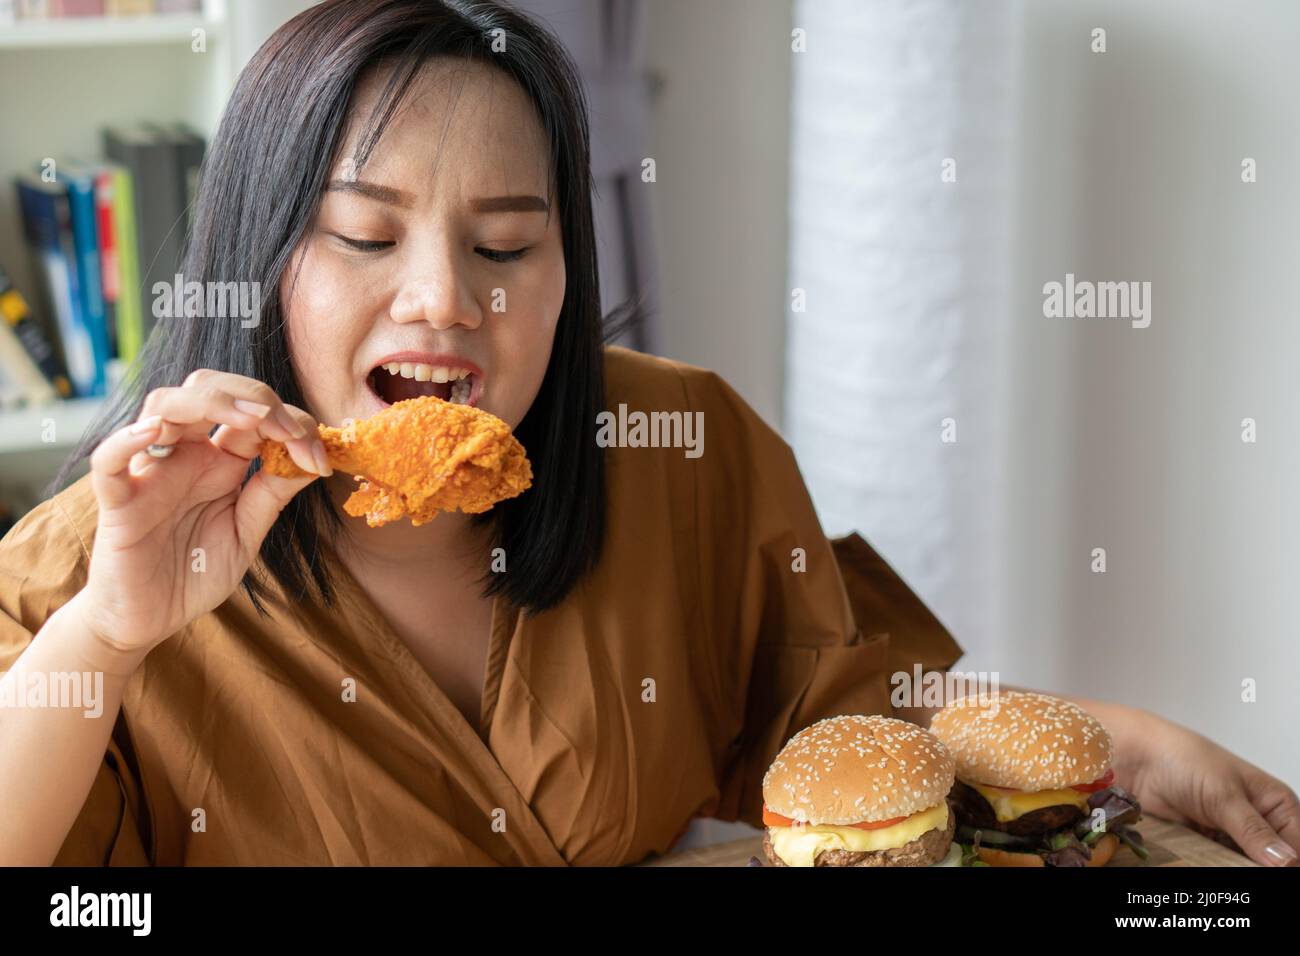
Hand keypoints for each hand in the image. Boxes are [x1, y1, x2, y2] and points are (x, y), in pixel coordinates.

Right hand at [79, 369, 331, 658]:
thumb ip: (273, 493)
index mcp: (221, 460)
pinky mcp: (117, 502)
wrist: (151, 620)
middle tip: (290, 428)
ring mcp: (150, 472)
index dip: (292, 423)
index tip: (321, 456)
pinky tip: (156, 433)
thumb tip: (315, 458)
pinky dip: (126, 440)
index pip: (254, 414)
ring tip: (252, 418)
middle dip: (256, 398)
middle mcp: (185, 455)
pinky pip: (109, 461)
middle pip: (210, 390)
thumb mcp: (247, 532)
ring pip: (163, 405)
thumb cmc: (196, 572)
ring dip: (209, 400)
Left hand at [1114, 709, 1298, 866]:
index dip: (1289, 863)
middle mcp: (1260, 821)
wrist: (1138, 759)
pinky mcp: (1208, 843)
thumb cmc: (1184, 760)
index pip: (1297, 847)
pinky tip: (1209, 867)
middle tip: (1238, 865)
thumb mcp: (1224, 795)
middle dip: (1262, 868)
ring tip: (1221, 863)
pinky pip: (1220, 864)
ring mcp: (1233, 834)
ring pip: (1246, 865)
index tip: (1274, 871)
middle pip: (1273, 860)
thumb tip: (1287, 862)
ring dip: (1237, 869)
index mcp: (1278, 804)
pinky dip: (1217, 868)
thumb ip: (1253, 831)